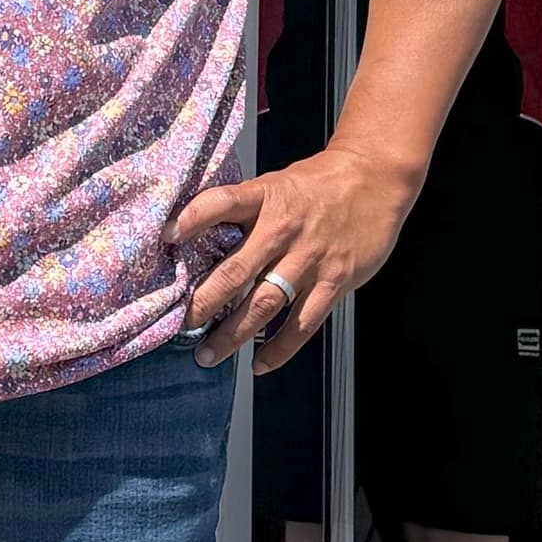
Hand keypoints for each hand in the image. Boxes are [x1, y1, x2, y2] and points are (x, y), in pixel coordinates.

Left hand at [171, 138, 421, 358]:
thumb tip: (196, 237)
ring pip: (265, 304)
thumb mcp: (275, 184)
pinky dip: (280, 347)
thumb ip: (243, 210)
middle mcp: (284, 229)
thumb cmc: (318, 184)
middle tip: (181, 325)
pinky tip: (260, 363)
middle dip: (204, 302)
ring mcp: (310, 258)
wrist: (375, 179)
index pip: (221, 203)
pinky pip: (304, 322)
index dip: (192, 218)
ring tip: (208, 355)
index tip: (165, 237)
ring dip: (233, 334)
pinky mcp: (335, 280)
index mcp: (265, 198)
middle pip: (236, 270)